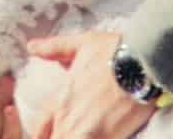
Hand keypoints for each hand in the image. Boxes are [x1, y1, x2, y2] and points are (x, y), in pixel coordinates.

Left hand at [23, 26, 153, 138]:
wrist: (141, 64)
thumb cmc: (112, 51)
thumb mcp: (80, 43)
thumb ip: (54, 48)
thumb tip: (31, 47)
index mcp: (60, 99)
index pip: (39, 129)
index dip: (44, 134)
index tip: (52, 132)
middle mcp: (69, 119)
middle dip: (57, 138)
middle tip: (69, 131)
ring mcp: (87, 133)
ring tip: (84, 133)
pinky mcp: (107, 138)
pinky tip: (99, 136)